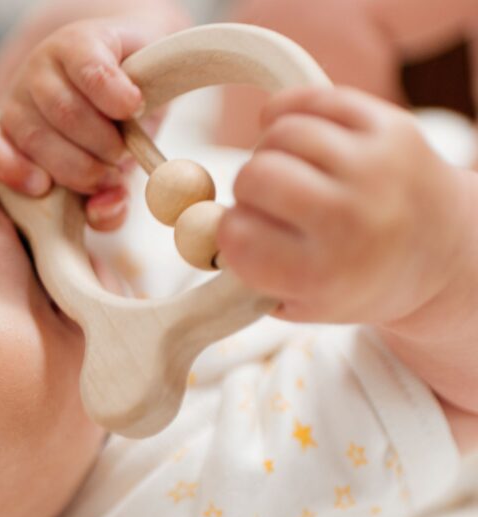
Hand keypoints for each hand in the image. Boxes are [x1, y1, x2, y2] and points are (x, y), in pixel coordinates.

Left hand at [0, 13, 181, 230]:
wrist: (145, 69)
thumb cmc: (119, 132)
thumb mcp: (110, 174)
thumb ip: (105, 204)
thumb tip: (102, 214)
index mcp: (13, 133)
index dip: (13, 171)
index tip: (43, 188)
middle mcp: (21, 98)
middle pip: (35, 138)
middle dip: (80, 167)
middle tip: (112, 172)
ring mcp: (45, 66)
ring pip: (62, 110)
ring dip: (101, 139)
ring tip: (123, 148)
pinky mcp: (78, 41)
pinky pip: (90, 73)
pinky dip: (114, 97)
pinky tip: (132, 107)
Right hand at [218, 86, 473, 326]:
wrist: (440, 254)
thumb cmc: (350, 279)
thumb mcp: (297, 301)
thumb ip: (240, 275)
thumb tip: (190, 226)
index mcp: (323, 272)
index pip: (235, 236)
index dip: (230, 233)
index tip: (247, 236)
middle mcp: (352, 219)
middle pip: (254, 176)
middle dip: (247, 189)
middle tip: (265, 201)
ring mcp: (375, 167)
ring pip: (279, 134)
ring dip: (268, 152)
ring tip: (284, 170)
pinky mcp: (390, 126)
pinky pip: (310, 100)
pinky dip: (284, 112)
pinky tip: (286, 132)